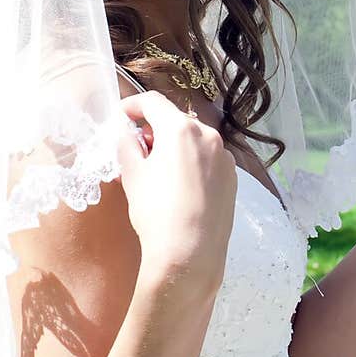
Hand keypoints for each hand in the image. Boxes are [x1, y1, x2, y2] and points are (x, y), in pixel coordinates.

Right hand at [118, 90, 236, 297]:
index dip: (133, 106)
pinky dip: (192, 164)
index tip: (122, 116)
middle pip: (176, 122)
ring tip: (159, 173)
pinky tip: (180, 188)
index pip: (153, 102)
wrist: (190, 254)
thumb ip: (128, 145)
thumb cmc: (156, 212)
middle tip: (137, 150)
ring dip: (175, 148)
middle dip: (155, 130)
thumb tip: (129, 134)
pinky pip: (208, 161)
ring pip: (194, 142)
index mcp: (181, 129)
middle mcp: (208, 136)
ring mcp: (225, 158)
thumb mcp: (132, 175)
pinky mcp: (233, 178)